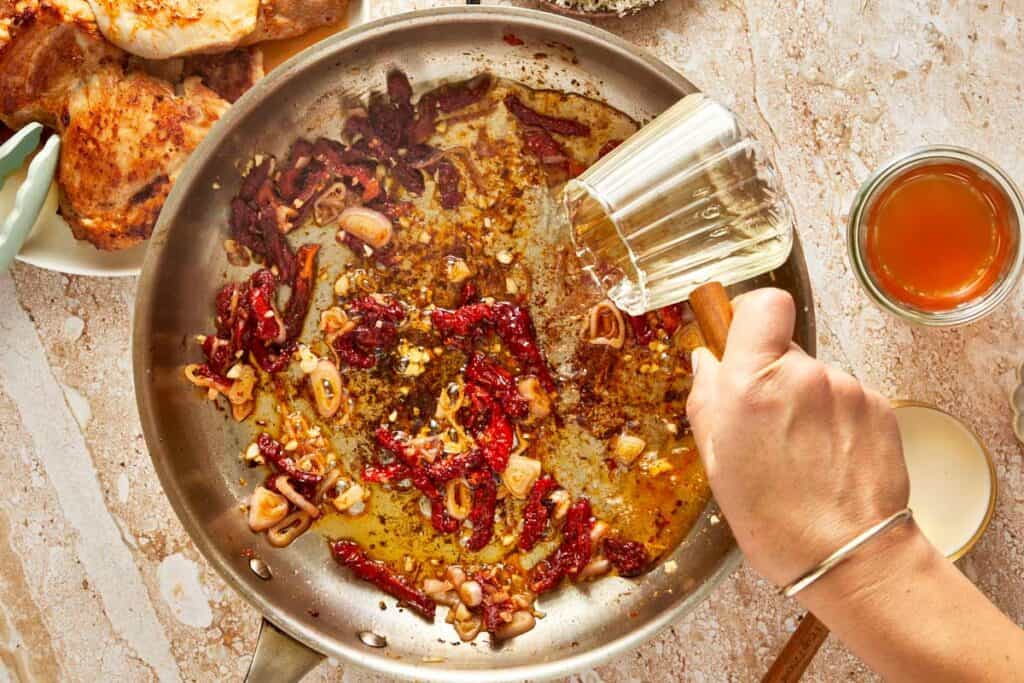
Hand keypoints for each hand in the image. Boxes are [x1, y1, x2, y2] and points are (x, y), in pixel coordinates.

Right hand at [685, 288, 909, 585]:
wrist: (847, 554)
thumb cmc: (772, 516)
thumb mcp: (716, 458)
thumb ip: (707, 396)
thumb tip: (707, 359)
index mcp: (753, 382)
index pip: (763, 304)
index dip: (751, 316)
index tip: (744, 340)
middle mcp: (804, 375)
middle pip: (786, 349)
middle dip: (773, 376)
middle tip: (768, 424)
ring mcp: (847, 388)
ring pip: (817, 377)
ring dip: (806, 403)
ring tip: (802, 453)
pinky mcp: (879, 406)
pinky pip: (846, 399)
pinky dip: (835, 421)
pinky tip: (829, 459)